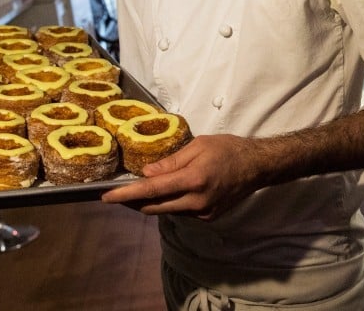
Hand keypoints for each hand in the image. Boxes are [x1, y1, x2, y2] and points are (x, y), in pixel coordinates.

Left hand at [101, 134, 263, 220]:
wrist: (257, 166)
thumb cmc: (227, 148)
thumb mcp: (198, 146)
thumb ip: (171, 162)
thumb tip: (147, 173)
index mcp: (193, 180)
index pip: (151, 190)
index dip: (126, 194)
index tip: (106, 197)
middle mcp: (197, 201)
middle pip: (154, 206)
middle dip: (132, 202)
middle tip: (116, 194)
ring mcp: (203, 213)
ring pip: (166, 211)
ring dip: (150, 202)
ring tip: (136, 191)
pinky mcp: (207, 217)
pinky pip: (180, 211)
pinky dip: (168, 203)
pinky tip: (165, 192)